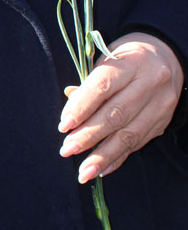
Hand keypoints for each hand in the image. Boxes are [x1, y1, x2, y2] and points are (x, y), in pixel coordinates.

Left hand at [58, 32, 182, 182]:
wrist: (166, 58)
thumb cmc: (127, 57)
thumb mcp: (107, 57)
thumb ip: (89, 83)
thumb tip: (70, 104)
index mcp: (132, 61)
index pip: (103, 86)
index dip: (81, 107)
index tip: (64, 125)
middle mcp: (150, 83)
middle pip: (116, 114)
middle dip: (88, 136)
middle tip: (67, 149)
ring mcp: (160, 104)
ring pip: (129, 135)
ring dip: (103, 156)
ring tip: (83, 171)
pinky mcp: (163, 121)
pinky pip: (138, 143)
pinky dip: (118, 158)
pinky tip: (102, 169)